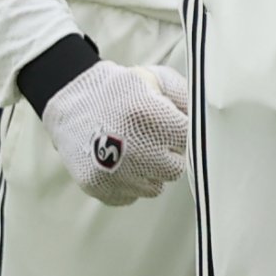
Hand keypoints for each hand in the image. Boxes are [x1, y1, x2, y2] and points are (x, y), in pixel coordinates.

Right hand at [42, 60, 191, 204]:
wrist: (68, 103)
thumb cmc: (118, 90)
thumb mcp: (154, 78)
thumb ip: (186, 97)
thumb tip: (207, 119)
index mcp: (148, 116)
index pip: (188, 139)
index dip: (180, 132)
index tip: (168, 125)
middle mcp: (133, 148)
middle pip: (175, 168)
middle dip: (168, 154)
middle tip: (150, 138)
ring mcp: (113, 171)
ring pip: (155, 187)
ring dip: (150, 171)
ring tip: (133, 149)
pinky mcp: (98, 186)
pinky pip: (130, 197)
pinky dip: (128, 184)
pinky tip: (119, 162)